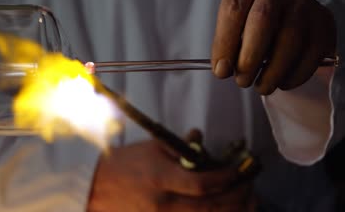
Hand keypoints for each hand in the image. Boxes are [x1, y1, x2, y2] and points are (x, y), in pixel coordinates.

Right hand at [87, 130, 255, 211]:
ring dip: (232, 211)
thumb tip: (201, 139)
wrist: (93, 188)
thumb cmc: (121, 164)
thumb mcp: (150, 148)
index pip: (204, 183)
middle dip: (238, 196)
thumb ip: (179, 147)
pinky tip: (224, 210)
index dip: (228, 177)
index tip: (242, 169)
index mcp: (160, 179)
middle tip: (251, 185)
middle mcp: (164, 204)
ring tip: (247, 200)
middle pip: (212, 207)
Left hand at [211, 0, 335, 94]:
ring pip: (290, 40)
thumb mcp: (234, 27)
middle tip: (242, 81)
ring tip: (262, 87)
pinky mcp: (323, 21)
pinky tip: (282, 82)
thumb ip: (226, 45)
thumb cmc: (251, 24)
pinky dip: (294, 75)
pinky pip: (311, 53)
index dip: (224, 44)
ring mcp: (303, 2)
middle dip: (249, 58)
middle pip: (262, 21)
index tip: (221, 71)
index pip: (233, 10)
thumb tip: (223, 70)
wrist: (289, 14)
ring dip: (273, 72)